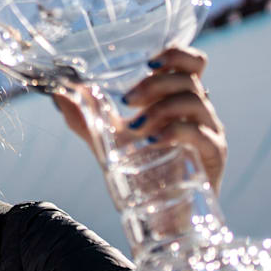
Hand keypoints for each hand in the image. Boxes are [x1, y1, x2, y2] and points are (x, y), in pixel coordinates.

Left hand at [53, 45, 227, 191]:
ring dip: (161, 108)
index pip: (191, 62)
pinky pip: (200, 134)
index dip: (176, 53)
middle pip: (189, 77)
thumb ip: (85, 116)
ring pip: (195, 102)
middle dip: (155, 84)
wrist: (159, 217)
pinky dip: (175, 132)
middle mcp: (198, 112)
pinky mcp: (213, 156)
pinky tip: (154, 140)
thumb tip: (56, 92)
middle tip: (128, 100)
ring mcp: (209, 132)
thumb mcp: (109, 141)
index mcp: (178, 100)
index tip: (148, 63)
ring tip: (136, 127)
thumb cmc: (141, 173)